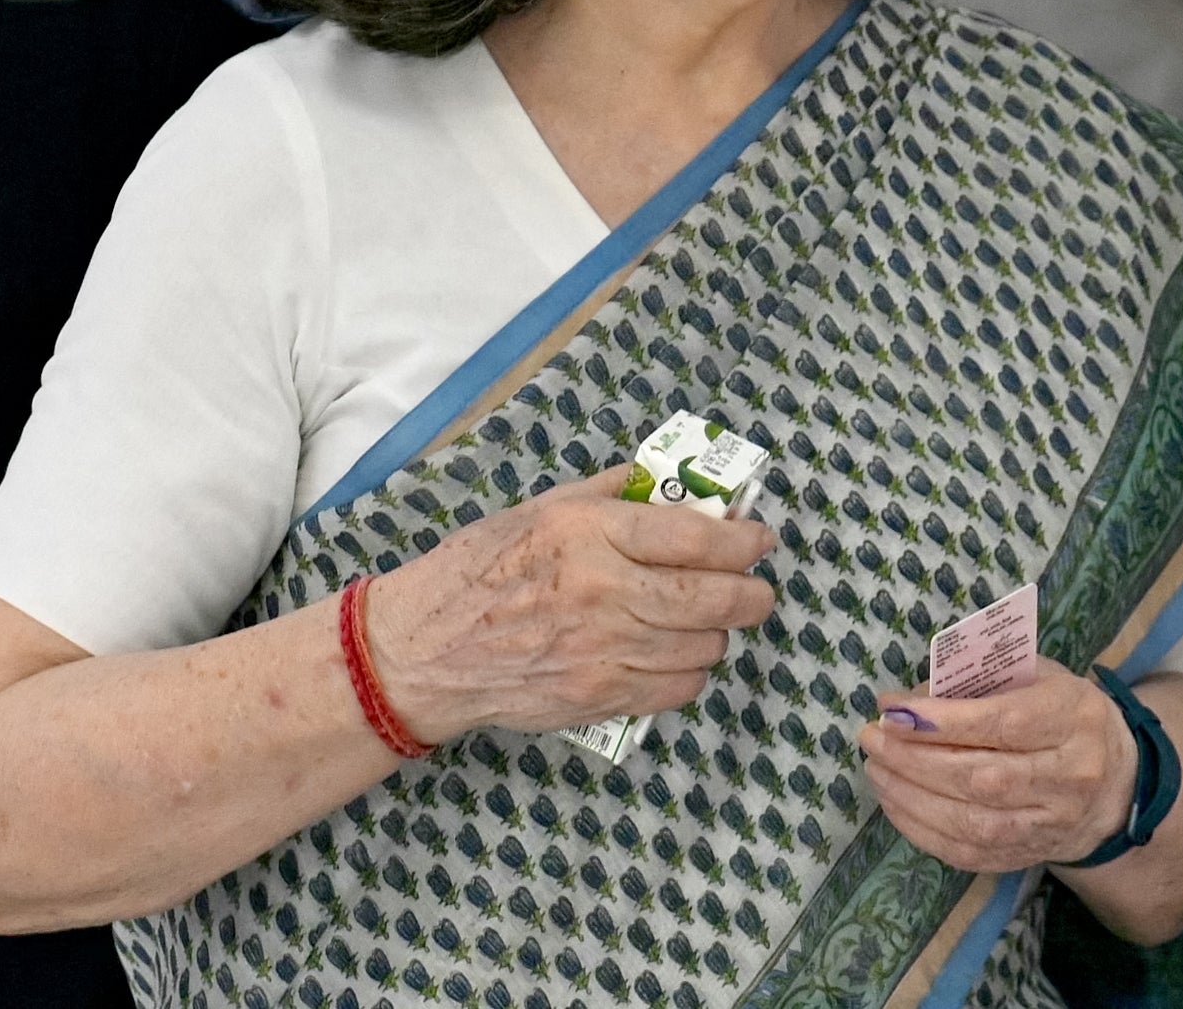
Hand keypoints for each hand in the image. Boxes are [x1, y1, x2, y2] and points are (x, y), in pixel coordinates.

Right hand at [358, 473, 776, 742]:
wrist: (422, 651)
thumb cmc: (478, 570)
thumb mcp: (540, 508)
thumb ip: (609, 494)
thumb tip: (669, 484)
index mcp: (589, 533)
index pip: (693, 537)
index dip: (742, 541)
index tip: (760, 541)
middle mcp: (603, 591)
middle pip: (711, 599)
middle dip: (752, 596)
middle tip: (758, 592)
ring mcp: (601, 651)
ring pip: (701, 649)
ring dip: (717, 636)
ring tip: (707, 625)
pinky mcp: (595, 697)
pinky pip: (674, 692)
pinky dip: (689, 677)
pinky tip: (675, 660)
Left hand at [859, 659, 1137, 872]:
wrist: (1114, 785)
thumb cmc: (1065, 716)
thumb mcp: (1040, 678)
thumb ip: (985, 679)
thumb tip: (914, 695)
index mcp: (1074, 719)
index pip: (1003, 723)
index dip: (942, 720)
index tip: (893, 707)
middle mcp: (1068, 778)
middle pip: (981, 776)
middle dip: (914, 758)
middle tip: (872, 738)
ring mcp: (1050, 824)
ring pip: (971, 820)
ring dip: (910, 796)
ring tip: (876, 769)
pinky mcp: (1028, 855)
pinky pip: (967, 852)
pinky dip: (922, 829)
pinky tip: (894, 803)